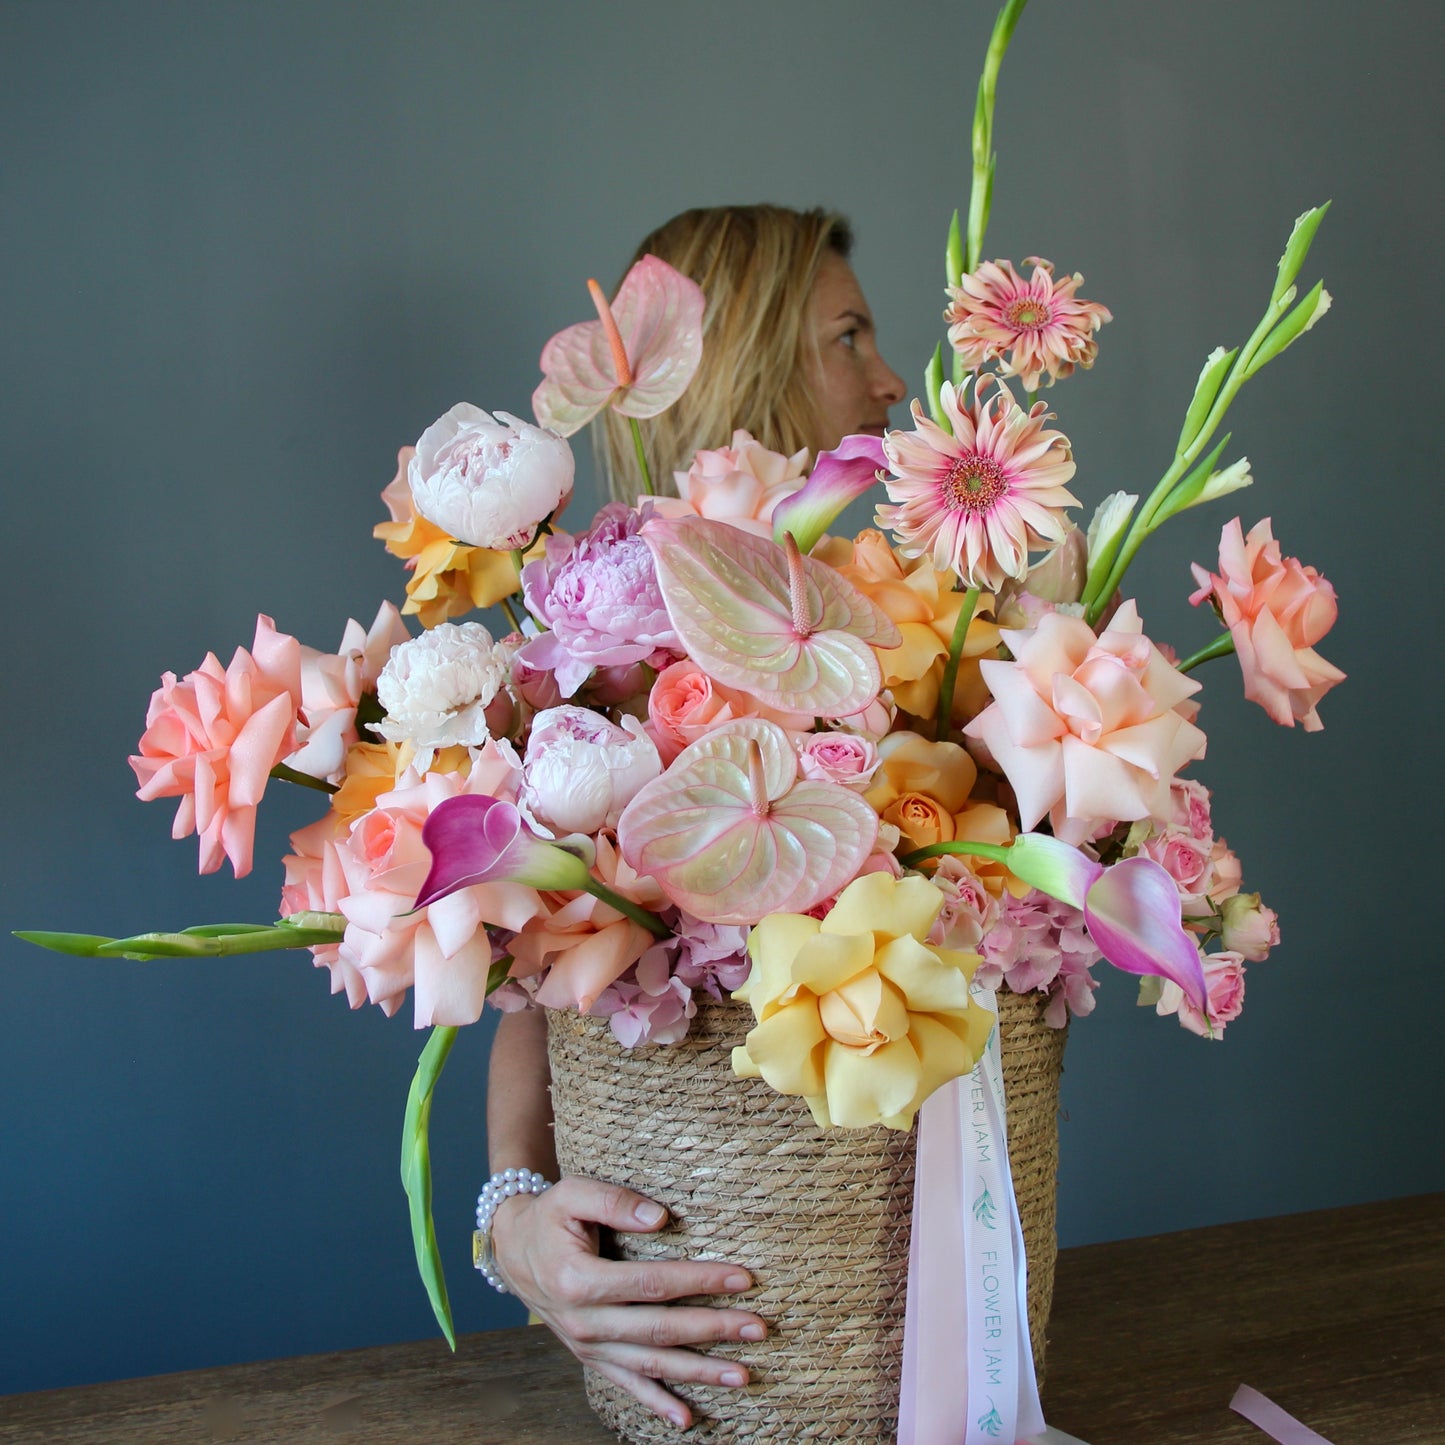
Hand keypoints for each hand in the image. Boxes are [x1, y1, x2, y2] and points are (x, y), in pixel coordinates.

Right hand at [491, 1175, 767, 1430]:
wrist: (512, 1251)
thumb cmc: (549, 1217)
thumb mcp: (572, 1193)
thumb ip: (615, 1201)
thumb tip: (661, 1217)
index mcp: (579, 1280)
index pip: (652, 1283)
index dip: (699, 1280)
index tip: (742, 1277)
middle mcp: (584, 1321)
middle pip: (659, 1330)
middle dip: (713, 1330)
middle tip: (758, 1328)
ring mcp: (587, 1345)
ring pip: (650, 1365)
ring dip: (698, 1372)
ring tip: (742, 1375)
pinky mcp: (591, 1357)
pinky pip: (627, 1385)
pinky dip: (657, 1404)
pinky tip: (687, 1419)